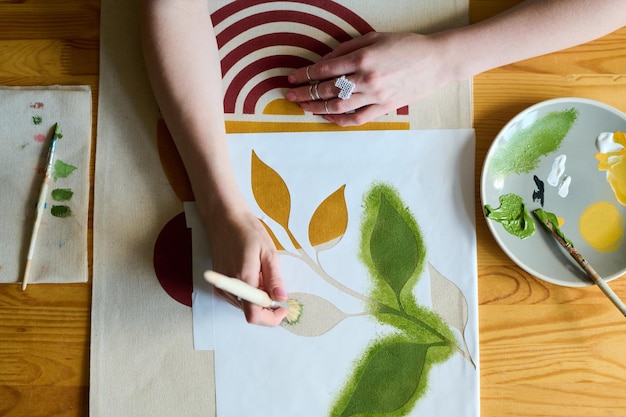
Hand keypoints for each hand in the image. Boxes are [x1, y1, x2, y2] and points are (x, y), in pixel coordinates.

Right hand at [204, 205, 287, 326]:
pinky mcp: (219, 284)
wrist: (224, 219)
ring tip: (262, 274)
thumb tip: (281, 298)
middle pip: (250, 313)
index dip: (272, 318)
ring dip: (258, 298)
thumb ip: (274, 279)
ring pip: (245, 306)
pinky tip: (252, 273)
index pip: (255, 315)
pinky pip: (237, 298)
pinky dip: (249, 293)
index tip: (283, 308)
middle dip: (267, 306)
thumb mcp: (268, 252)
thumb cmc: (247, 231)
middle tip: (277, 288)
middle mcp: (229, 287)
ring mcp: (222, 287)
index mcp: (244, 279)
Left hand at [285, 32, 456, 125]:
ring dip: (318, 108)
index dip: (304, 75)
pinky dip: (340, 120)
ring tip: (304, 108)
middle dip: (305, 93)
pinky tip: (328, 117)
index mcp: (363, 57)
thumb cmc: (406, 45)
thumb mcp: (375, 37)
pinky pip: (357, 119)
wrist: (436, 61)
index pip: (325, 69)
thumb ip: (348, 48)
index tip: (291, 78)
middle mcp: (367, 78)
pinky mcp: (385, 108)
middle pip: (327, 90)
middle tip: (290, 96)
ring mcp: (376, 96)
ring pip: (339, 106)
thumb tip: (325, 60)